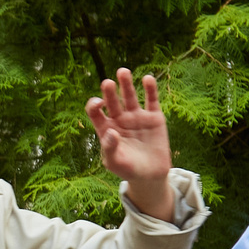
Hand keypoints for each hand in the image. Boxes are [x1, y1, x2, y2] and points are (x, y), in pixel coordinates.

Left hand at [86, 69, 173, 219]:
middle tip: (107, 83)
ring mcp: (137, 117)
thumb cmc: (128, 170)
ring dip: (126, 84)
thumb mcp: (115, 163)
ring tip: (123, 71)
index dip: (94, 105)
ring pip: (130, 96)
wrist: (150, 176)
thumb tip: (111, 132)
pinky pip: (151, 100)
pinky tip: (147, 79)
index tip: (99, 104)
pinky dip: (150, 89)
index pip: (95, 112)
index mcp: (106, 128)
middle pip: (112, 100)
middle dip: (109, 91)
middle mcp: (120, 119)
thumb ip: (109, 148)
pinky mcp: (154, 117)